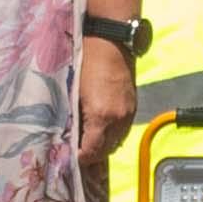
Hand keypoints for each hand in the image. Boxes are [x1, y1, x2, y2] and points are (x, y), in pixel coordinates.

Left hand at [73, 37, 137, 172]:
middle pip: (106, 150)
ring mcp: (128, 113)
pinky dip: (112, 135)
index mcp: (101, 117)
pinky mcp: (133, 106)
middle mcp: (118, 119)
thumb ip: (73, 119)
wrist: (110, 42)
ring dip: (103, 146)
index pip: (92, 152)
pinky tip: (101, 131)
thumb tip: (69, 137)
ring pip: (116, 142)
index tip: (69, 159)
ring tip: (88, 145)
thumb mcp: (74, 93)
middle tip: (77, 155)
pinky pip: (123, 130)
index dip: (80, 159)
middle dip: (92, 156)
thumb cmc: (85, 63)